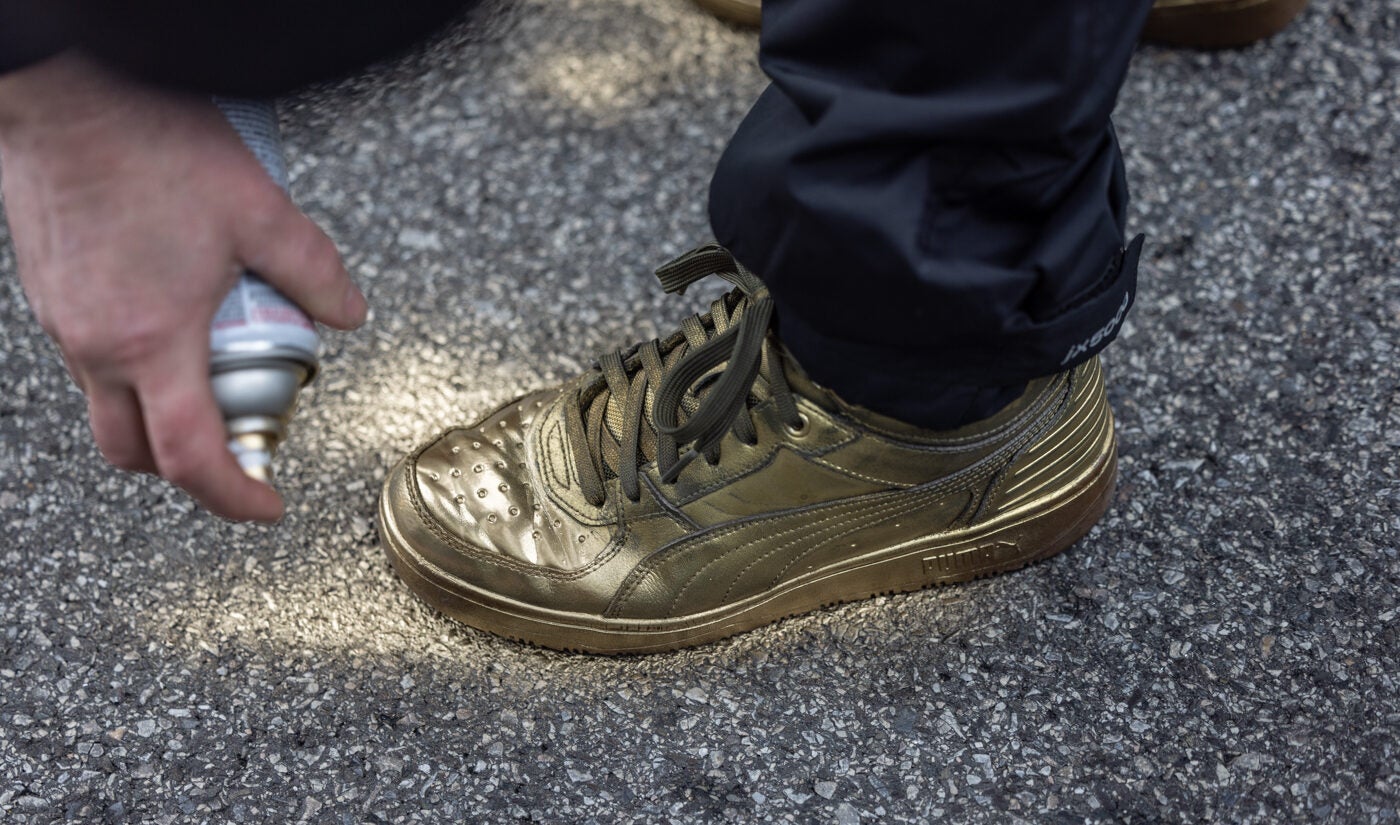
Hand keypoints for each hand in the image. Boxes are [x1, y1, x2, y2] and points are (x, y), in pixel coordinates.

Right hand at [0, 55, 366, 521]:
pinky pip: (92, 360)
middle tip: (244, 450)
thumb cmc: (149, 145)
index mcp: (152, 343)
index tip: (267, 507)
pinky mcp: (51, 293)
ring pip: (109, 405)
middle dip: (192, 469)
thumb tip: (347, 314)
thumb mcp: (260, 211)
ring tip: (220, 373)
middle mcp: (97, 346)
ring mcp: (65, 323)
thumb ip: (313, 271)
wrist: (64, 93)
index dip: (234, 497)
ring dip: (164, 413)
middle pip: (137, 452)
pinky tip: (178, 322)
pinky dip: (137, 369)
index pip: (190, 458)